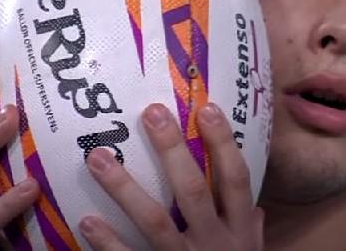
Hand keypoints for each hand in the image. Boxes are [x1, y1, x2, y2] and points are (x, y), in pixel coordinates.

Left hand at [79, 103, 264, 250]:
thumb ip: (252, 230)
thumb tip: (256, 206)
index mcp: (239, 232)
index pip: (236, 180)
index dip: (223, 144)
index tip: (207, 108)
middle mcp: (214, 244)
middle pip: (193, 191)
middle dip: (172, 151)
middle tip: (150, 114)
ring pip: (155, 222)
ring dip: (125, 187)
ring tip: (98, 156)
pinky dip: (109, 243)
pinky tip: (88, 220)